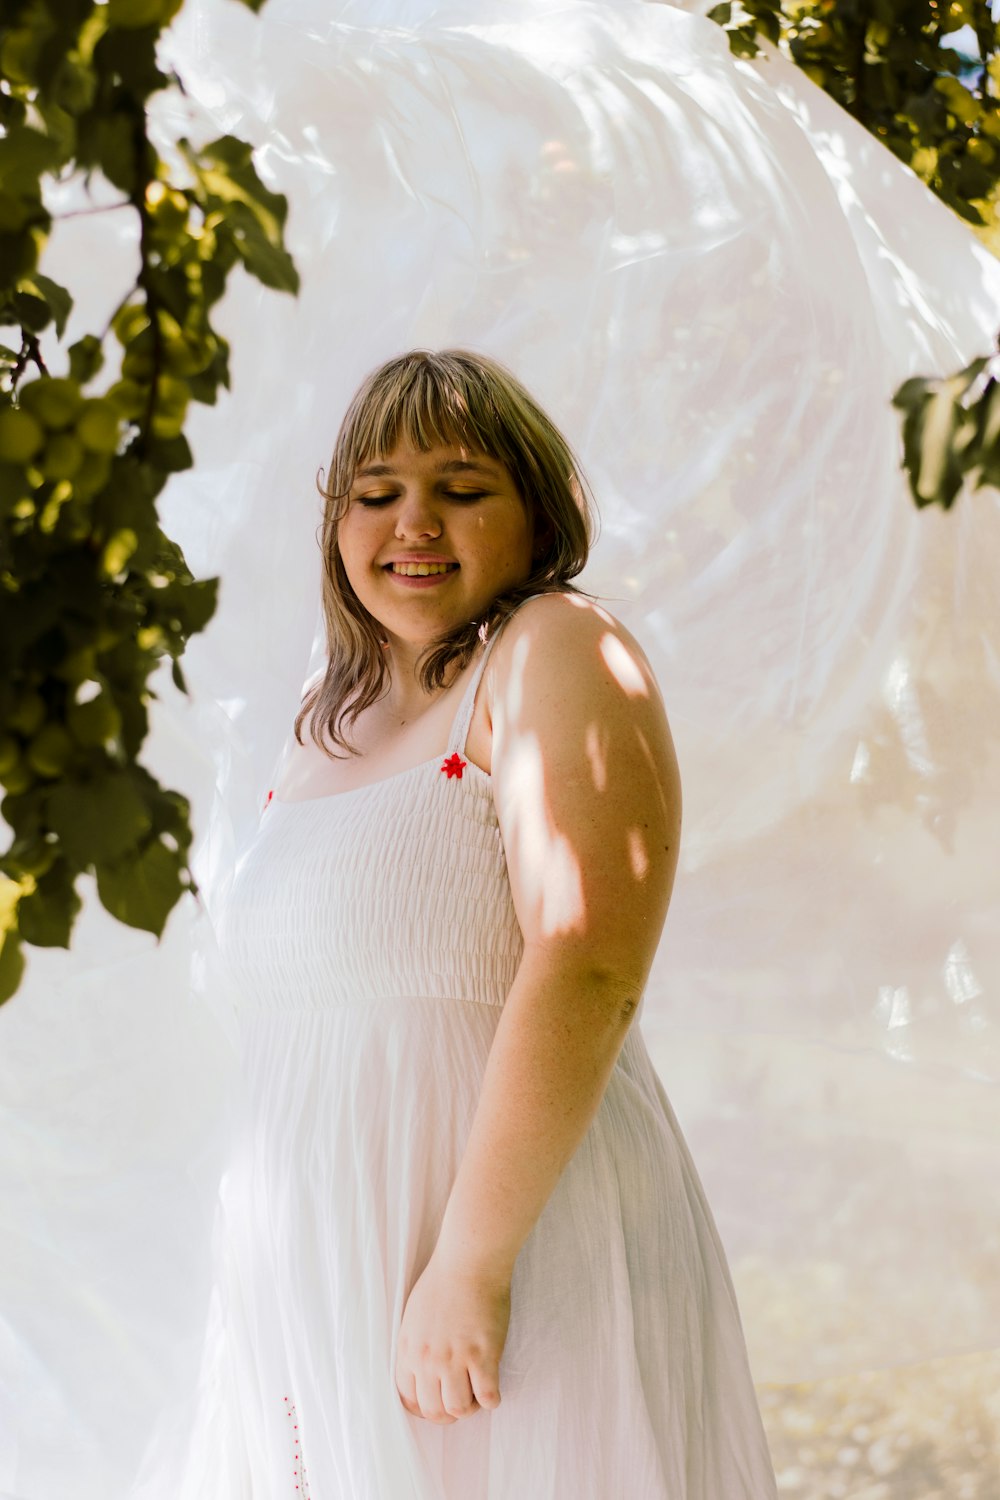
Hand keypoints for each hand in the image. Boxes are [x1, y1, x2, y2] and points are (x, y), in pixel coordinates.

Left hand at [395, 1252, 509, 1422]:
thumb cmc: (443, 1282)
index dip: (424, 1408)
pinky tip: (493, 1389)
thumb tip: (423, 1372)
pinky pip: (488, 1397)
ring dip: (469, 1408)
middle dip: (447, 1414)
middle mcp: (428, 1359)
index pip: (408, 1398)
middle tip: (461, 1402)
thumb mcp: (414, 1316)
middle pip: (433, 1410)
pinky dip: (492, 1401)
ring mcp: (455, 1359)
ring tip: (476, 1394)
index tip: (437, 1405)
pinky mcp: (483, 1356)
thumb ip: (415, 1346)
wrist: (469, 1262)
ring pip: (459, 1409)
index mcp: (408, 1349)